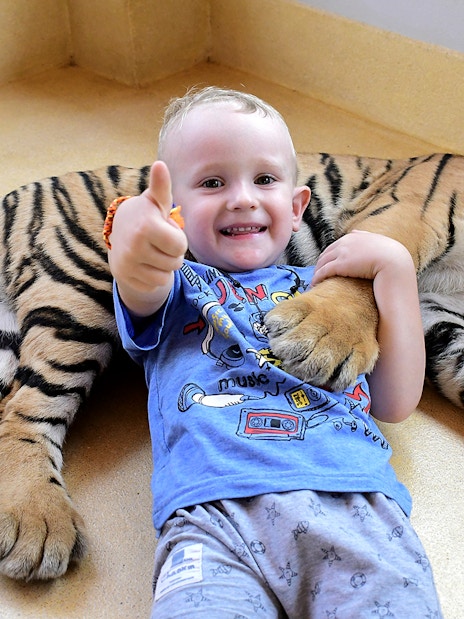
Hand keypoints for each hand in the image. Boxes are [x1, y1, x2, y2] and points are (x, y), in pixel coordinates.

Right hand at [109, 161, 187, 294]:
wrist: (119, 232)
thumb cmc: (146, 214)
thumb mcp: (155, 201)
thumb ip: (161, 186)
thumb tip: (160, 164)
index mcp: (145, 227)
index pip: (180, 246)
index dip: (178, 239)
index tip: (167, 230)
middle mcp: (134, 247)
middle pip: (175, 263)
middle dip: (173, 254)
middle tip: (160, 242)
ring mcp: (127, 264)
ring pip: (164, 277)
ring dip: (164, 267)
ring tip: (154, 252)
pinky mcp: (124, 278)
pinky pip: (153, 285)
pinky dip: (153, 277)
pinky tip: (145, 263)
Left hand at [311, 230, 411, 285]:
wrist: (394, 262)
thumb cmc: (392, 258)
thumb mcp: (381, 244)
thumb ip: (370, 239)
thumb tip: (362, 237)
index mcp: (356, 236)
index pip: (337, 245)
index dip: (331, 255)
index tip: (328, 263)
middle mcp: (346, 242)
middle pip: (327, 253)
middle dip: (321, 263)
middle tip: (317, 274)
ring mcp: (342, 252)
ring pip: (322, 262)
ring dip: (316, 271)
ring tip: (313, 281)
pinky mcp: (339, 264)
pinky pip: (323, 271)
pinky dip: (316, 278)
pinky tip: (313, 284)